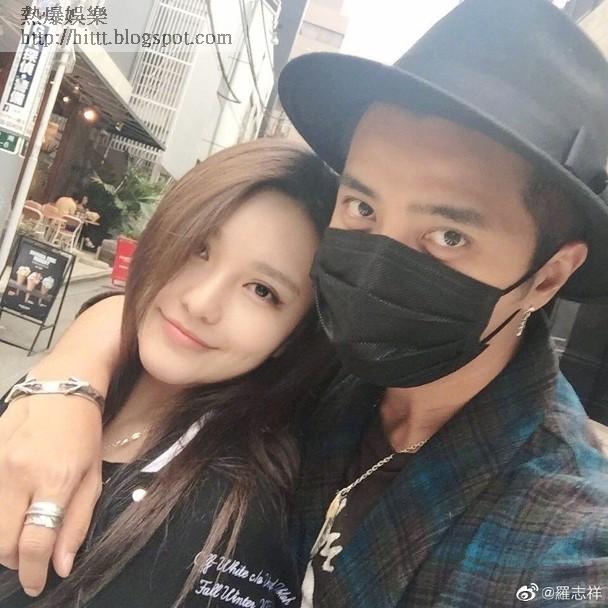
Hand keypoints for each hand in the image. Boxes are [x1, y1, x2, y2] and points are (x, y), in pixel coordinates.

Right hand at [0, 394, 102, 595]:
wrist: (60, 389)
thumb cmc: (84, 434)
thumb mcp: (93, 475)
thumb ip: (77, 521)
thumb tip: (61, 565)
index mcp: (55, 479)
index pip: (34, 543)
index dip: (33, 573)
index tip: (37, 585)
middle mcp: (19, 474)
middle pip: (2, 542)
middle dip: (16, 560)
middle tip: (31, 558)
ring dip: (3, 540)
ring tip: (21, 534)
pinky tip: (10, 511)